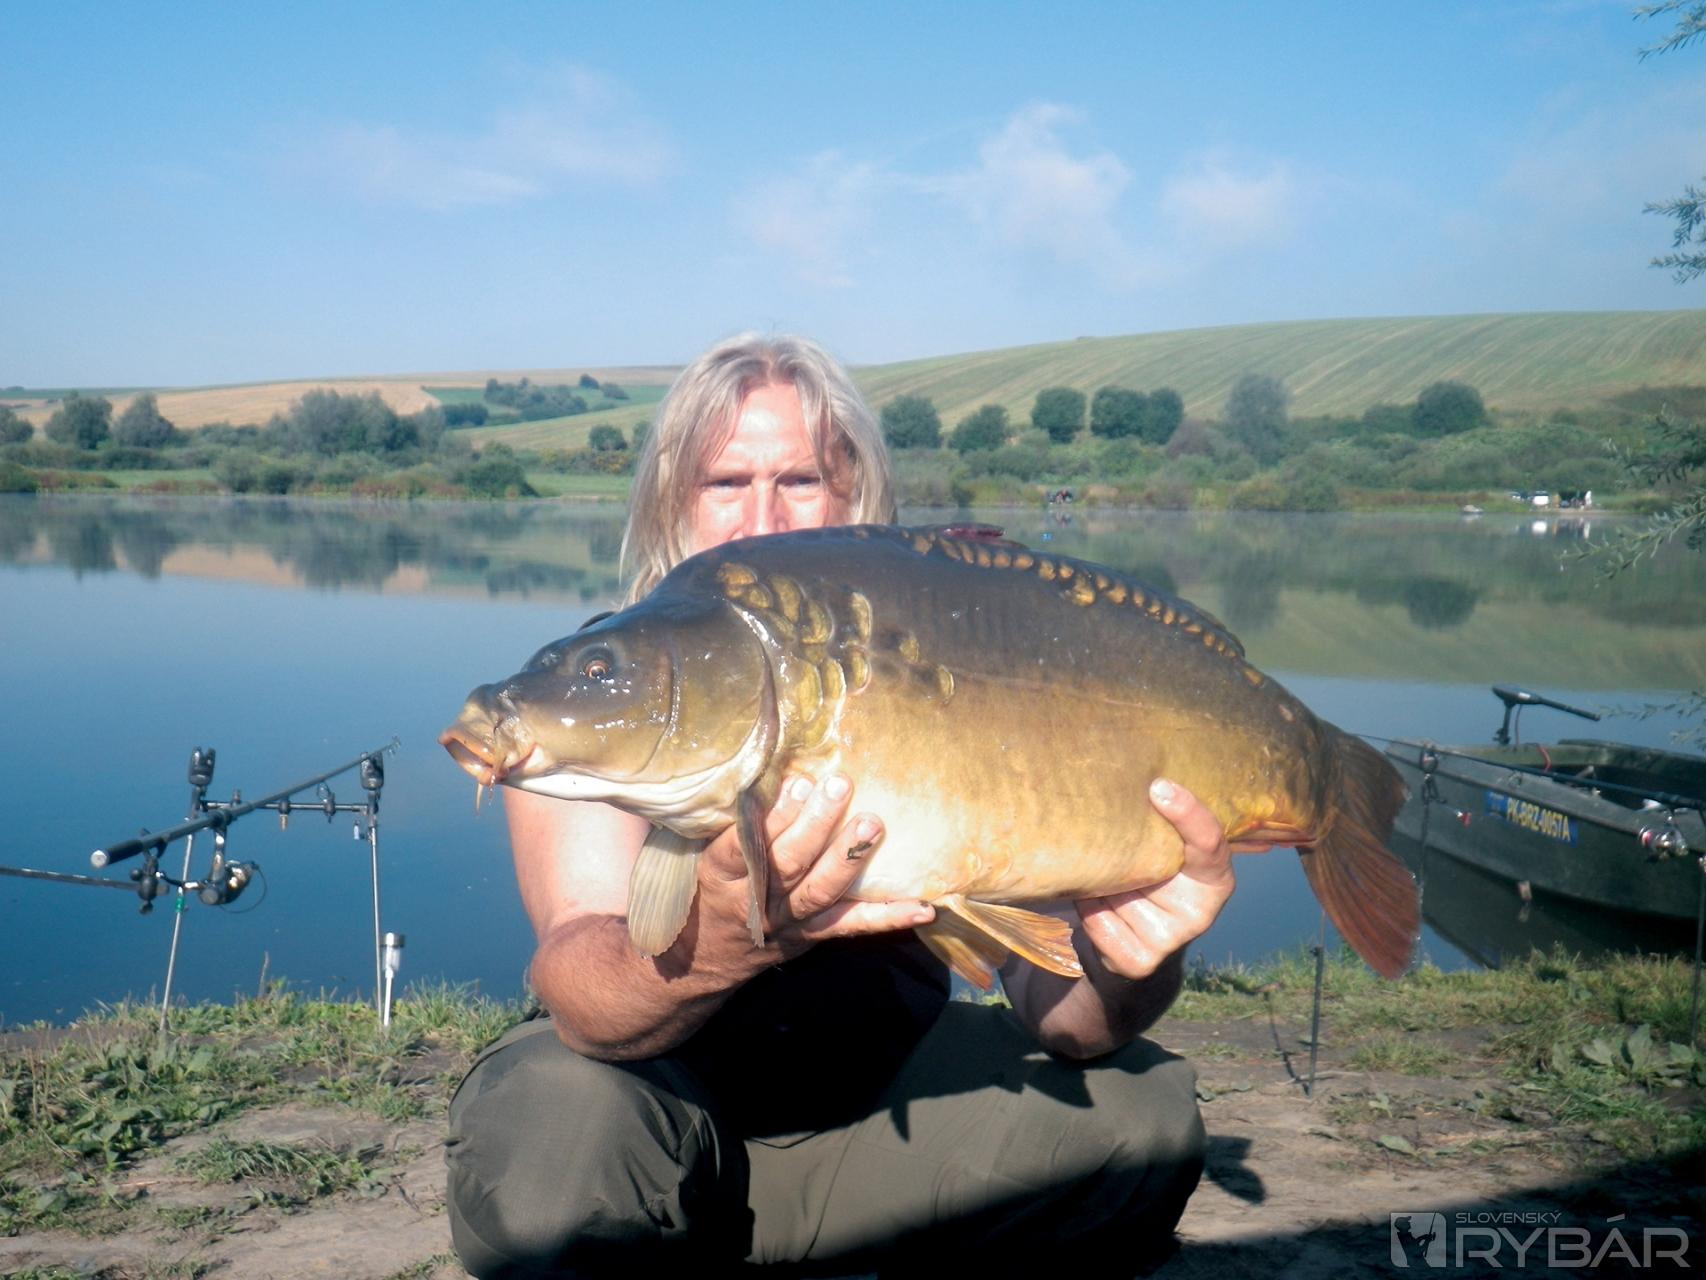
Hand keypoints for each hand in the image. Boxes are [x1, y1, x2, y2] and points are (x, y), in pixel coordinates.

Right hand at [699, 774, 933, 956]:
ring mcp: (787, 921)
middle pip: (787, 864)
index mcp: (720, 875)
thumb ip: (735, 820)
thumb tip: (774, 766)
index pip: (743, 847)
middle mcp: (754, 902)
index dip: (773, 817)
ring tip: (873, 822)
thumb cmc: (709, 888)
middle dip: (815, 825)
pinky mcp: (813, 936)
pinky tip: (922, 908)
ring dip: (848, 857)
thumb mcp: (703, 854)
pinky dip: (888, 917)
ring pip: (819, 891)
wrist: (704, 959)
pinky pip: (852, 926)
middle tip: (840, 786)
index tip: (798, 782)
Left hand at [1074, 777, 1234, 980]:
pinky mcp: (1139, 959)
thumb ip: (1158, 822)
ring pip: (1118, 891)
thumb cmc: (1147, 873)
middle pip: (1153, 866)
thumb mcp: (1162, 846)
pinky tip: (1091, 898)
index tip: (1159, 785)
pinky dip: (1088, 905)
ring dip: (1099, 877)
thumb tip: (1134, 773)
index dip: (1188, 813)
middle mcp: (1200, 910)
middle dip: (1124, 845)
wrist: (1129, 936)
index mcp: (1214, 875)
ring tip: (1098, 871)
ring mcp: (1171, 939)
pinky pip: (1099, 921)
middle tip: (1099, 817)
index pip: (1209, 841)